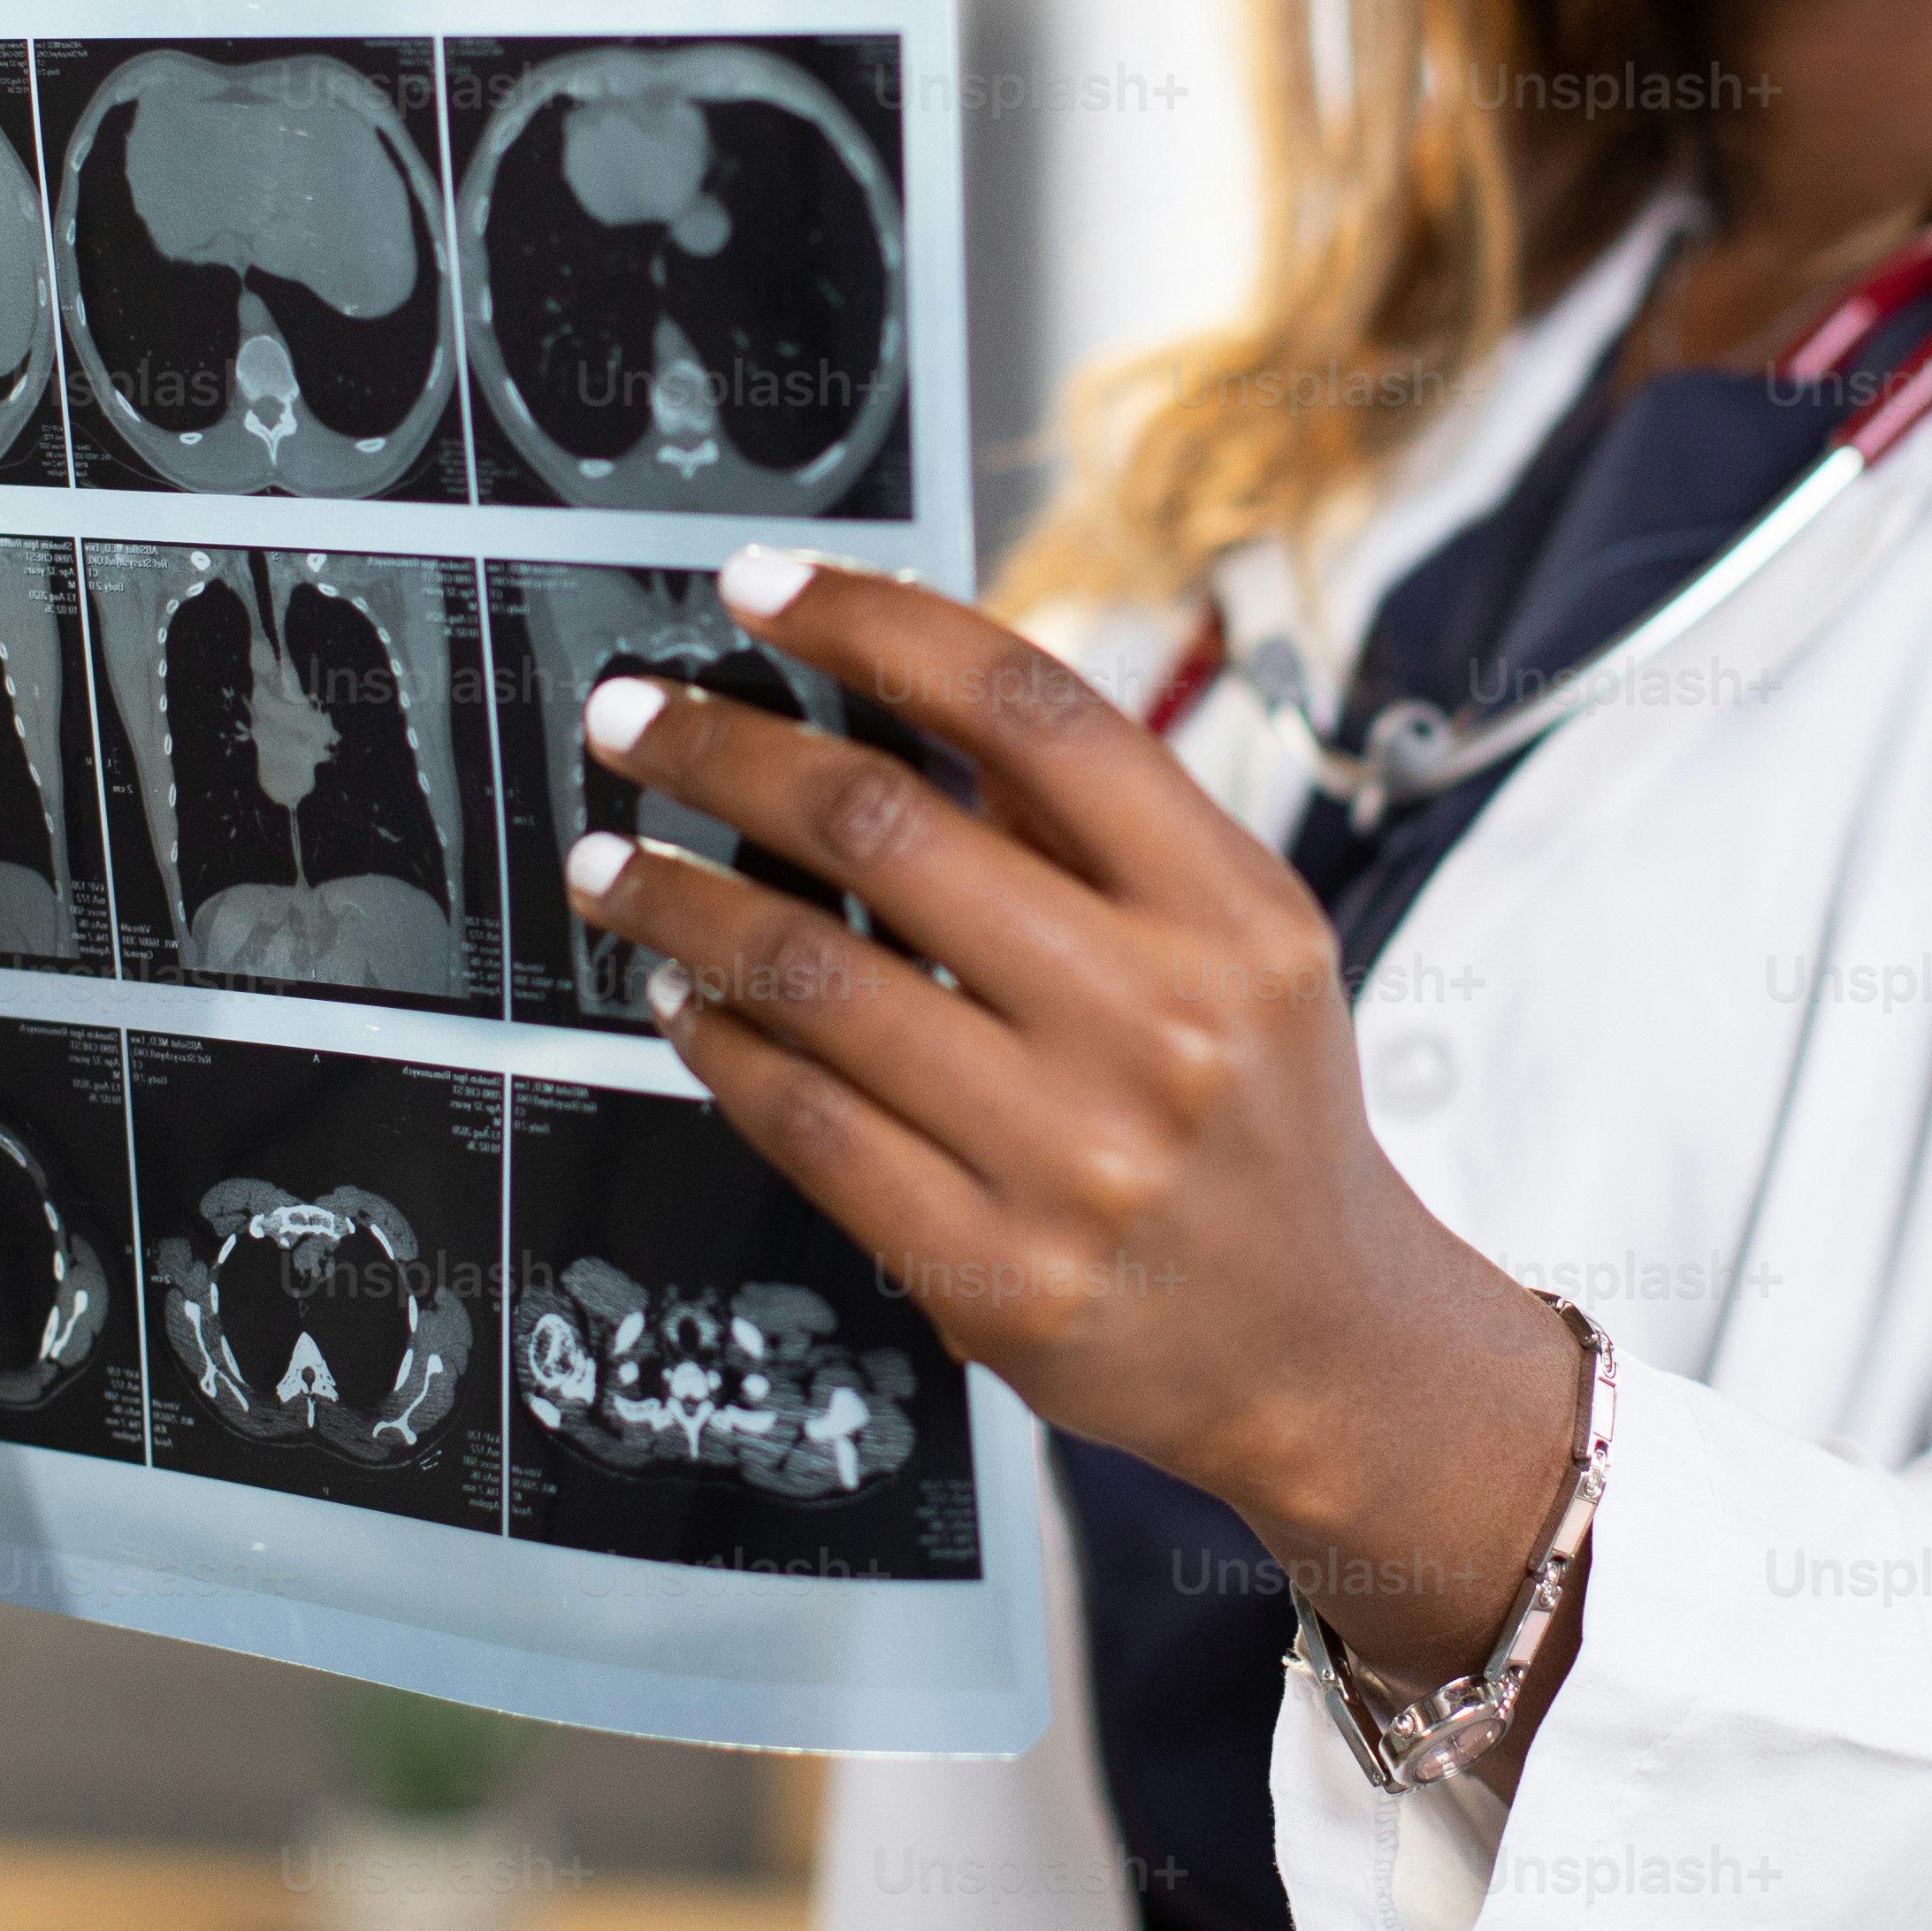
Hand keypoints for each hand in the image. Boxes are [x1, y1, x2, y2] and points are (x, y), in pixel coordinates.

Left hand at [562, 549, 1600, 1764]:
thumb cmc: (1254, 1113)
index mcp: (1229, 909)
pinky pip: (804, 1123)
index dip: (873, 623)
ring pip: (811, 978)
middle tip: (632, 720)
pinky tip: (680, 997)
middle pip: (885, 827)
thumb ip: (1089, 824)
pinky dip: (714, 1043)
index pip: (1027, 709)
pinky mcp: (994, 1273)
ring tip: (613, 864)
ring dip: (676, 899)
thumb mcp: (1238, 941)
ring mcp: (1073, 1158)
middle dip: (721, 750)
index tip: (761, 589)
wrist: (1318, 1341)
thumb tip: (893, 677)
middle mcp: (1161, 1023)